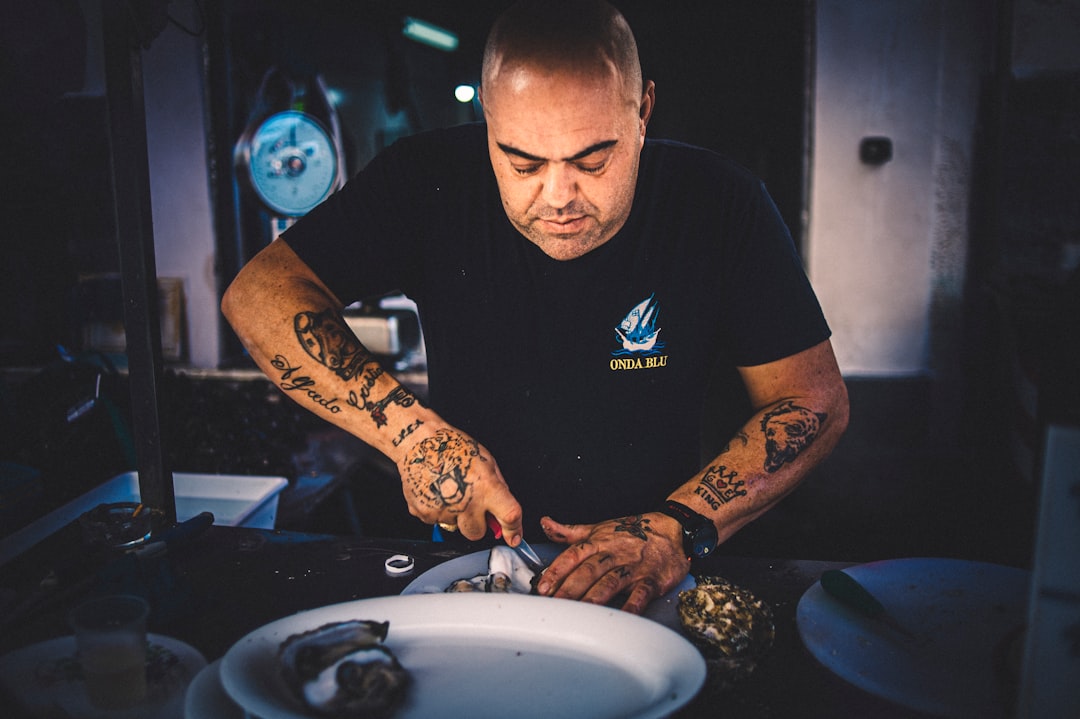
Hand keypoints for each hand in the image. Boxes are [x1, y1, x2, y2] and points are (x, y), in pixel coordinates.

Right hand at [395, 426, 523, 543]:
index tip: (513, 537)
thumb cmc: (452, 446)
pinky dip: (438, 510)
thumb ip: (498, 490)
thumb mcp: (487, 462)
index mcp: (486, 487)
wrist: (418, 441)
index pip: (509, 516)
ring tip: (448, 489)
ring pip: (455, 527)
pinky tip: (437, 491)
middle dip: (476, 523)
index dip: (514, 530)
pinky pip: (437, 521)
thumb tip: (504, 512)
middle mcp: (465, 502)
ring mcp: (443, 511)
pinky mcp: (424, 514)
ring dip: (455, 514)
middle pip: (476, 533)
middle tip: (470, 503)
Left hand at [536, 513, 689, 613]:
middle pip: (589, 571)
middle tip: (554, 604)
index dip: (557, 570)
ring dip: (594, 598)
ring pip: (611, 582)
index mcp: (599, 541)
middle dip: (570, 588)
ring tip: (579, 614)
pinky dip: (631, 607)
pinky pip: (640, 594)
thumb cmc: (632, 531)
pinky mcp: (652, 580)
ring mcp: (633, 567)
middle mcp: (614, 554)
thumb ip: (570, 531)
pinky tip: (621, 618)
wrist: (671, 529)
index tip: (543, 586)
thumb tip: (545, 523)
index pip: (574, 555)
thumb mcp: (599, 528)